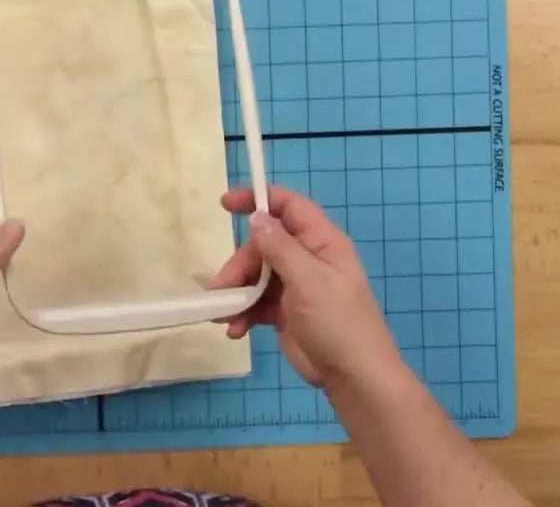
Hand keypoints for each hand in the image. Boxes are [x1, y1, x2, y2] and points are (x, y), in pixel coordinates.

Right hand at [210, 186, 403, 392]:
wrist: (353, 377)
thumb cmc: (338, 323)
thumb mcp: (309, 281)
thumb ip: (280, 248)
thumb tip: (256, 217)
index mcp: (321, 243)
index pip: (289, 207)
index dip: (258, 200)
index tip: (225, 204)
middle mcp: (307, 260)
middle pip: (263, 245)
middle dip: (240, 264)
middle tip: (223, 288)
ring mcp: (295, 286)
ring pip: (255, 275)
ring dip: (236, 292)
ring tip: (223, 315)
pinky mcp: (284, 312)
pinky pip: (255, 302)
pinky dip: (242, 313)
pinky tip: (235, 330)